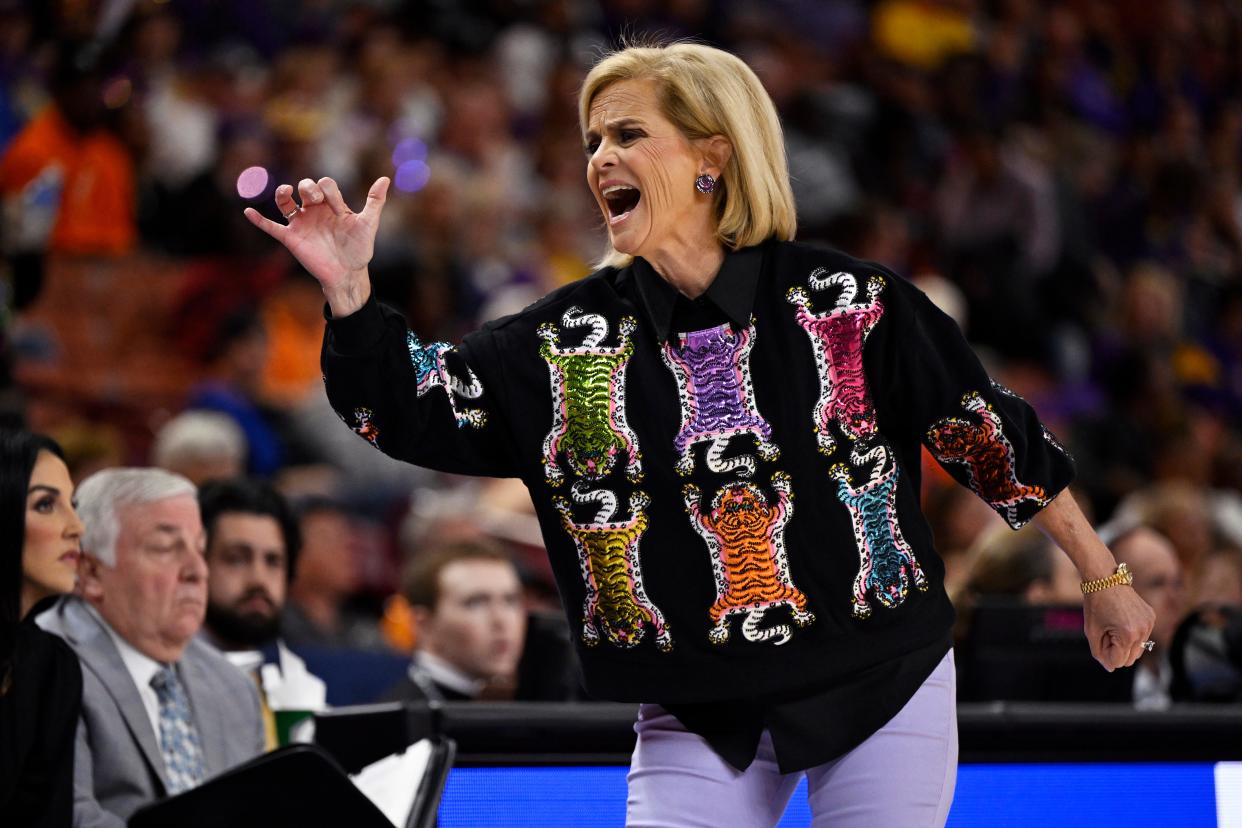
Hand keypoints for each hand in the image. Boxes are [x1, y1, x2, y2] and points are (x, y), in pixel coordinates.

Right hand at [244, 176, 388, 316]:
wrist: (349, 274)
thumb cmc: (359, 249)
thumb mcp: (369, 224)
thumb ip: (375, 201)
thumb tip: (386, 179)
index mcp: (332, 204)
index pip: (326, 185)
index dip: (330, 191)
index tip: (339, 208)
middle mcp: (315, 210)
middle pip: (305, 187)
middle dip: (308, 186)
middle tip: (314, 197)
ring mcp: (302, 223)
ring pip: (285, 202)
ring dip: (283, 193)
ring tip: (286, 192)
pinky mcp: (292, 238)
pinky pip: (271, 227)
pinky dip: (259, 220)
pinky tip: (248, 211)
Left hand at [1083, 586, 1155, 671]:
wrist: (1105, 578)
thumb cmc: (1095, 605)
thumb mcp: (1092, 632)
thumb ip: (1099, 653)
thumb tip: (1110, 668)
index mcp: (1128, 635)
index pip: (1118, 662)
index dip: (1105, 653)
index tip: (1100, 637)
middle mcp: (1143, 631)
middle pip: (1129, 659)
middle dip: (1115, 650)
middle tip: (1106, 631)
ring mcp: (1149, 623)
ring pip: (1137, 650)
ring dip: (1124, 643)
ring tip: (1113, 625)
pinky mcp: (1151, 617)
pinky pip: (1142, 636)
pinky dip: (1131, 634)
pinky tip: (1122, 619)